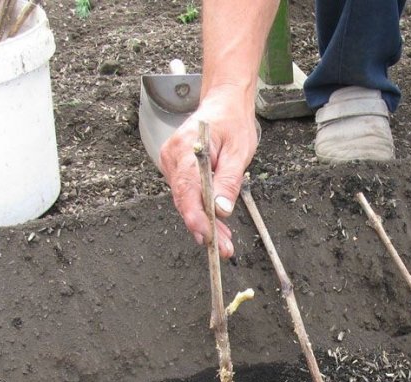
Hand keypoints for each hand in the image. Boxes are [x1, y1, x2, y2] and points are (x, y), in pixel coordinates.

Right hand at [159, 86, 258, 258]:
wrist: (224, 104)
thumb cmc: (233, 122)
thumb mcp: (239, 151)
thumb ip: (228, 180)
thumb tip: (221, 209)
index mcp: (186, 148)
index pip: (187, 190)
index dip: (196, 218)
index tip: (208, 237)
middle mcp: (172, 157)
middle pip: (185, 201)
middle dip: (205, 228)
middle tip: (223, 249)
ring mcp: (171, 164)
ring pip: (186, 203)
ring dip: (205, 224)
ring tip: (224, 243)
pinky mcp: (176, 170)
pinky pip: (187, 196)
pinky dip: (202, 212)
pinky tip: (216, 227)